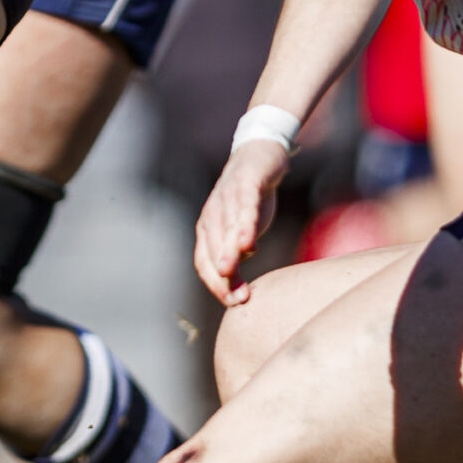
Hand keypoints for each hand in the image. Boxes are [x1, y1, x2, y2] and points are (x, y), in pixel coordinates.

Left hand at [194, 139, 287, 305]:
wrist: (259, 157)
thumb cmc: (249, 201)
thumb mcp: (245, 233)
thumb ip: (239, 257)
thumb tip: (239, 293)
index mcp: (207, 229)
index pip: (203, 263)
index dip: (215, 285)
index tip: (232, 304)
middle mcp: (211, 215)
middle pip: (210, 249)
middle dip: (221, 276)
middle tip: (236, 298)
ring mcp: (226, 197)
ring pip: (224, 229)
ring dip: (226, 251)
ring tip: (230, 271)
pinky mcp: (245, 183)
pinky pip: (243, 206)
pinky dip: (244, 224)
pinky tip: (248, 241)